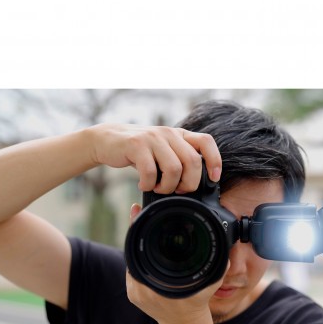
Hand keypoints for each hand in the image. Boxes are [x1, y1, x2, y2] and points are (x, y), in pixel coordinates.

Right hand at [88, 124, 221, 192]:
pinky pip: (151, 171)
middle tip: (177, 190)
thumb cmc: (141, 153)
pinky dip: (148, 185)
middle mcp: (169, 133)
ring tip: (158, 188)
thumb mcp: (164, 152)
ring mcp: (153, 138)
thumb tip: (197, 186)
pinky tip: (143, 185)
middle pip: (193, 162)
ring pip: (174, 168)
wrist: (108, 141)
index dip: (214, 161)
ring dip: (168, 186)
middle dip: (188, 183)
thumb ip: (180, 161)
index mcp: (180, 135)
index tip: (214, 178)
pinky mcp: (136, 144)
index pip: (206, 142)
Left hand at [125, 204, 227, 323]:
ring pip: (131, 260)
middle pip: (133, 251)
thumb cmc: (197, 302)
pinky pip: (132, 270)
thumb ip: (218, 268)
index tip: (136, 209)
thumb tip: (225, 252)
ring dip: (137, 244)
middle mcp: (144, 287)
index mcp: (161, 283)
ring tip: (141, 226)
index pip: (142, 247)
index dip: (138, 226)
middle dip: (136, 231)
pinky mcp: (132, 294)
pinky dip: (137, 257)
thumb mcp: (210, 284)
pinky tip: (143, 246)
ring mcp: (136, 291)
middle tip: (137, 212)